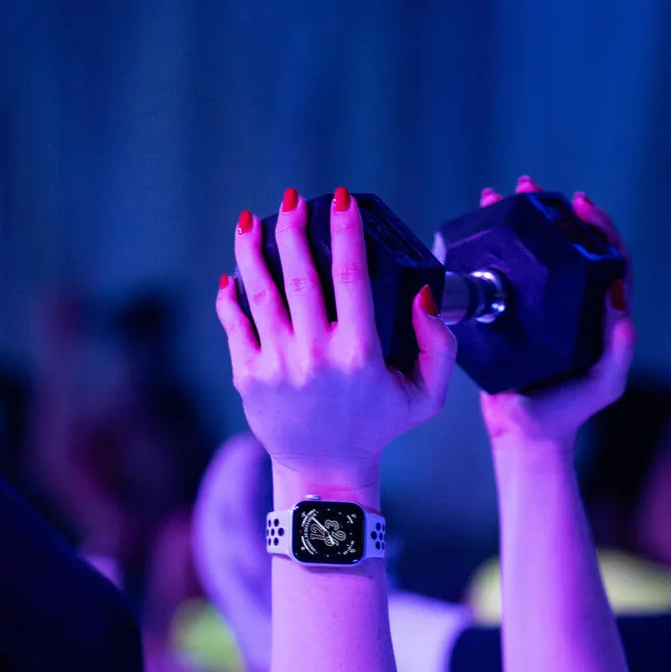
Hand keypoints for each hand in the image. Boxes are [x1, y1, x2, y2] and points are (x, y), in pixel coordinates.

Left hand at [216, 189, 454, 493]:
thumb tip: (422, 296)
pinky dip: (231, 294)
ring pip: (260, 291)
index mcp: (359, 355)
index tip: (340, 199)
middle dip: (294, 228)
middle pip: (300, 274)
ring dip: (252, 250)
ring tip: (252, 223)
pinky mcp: (249, 377)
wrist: (325, 472)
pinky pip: (235, 323)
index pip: (350, 277)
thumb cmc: (377, 426)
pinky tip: (235, 273)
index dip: (345, 231)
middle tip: (292, 201)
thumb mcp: (425, 396)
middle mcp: (315, 357)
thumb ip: (438, 347)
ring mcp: (277, 366)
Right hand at [478, 180, 634, 450]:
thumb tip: (620, 302)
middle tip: (531, 186)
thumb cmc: (568, 411)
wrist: (524, 432)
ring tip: (502, 193)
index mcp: (600, 312)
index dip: (598, 226)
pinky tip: (479, 223)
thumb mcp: (603, 385)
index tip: (580, 205)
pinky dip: (493, 244)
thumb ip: (618, 350)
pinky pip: (505, 272)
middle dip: (551, 210)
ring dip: (520, 218)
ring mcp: (541, 306)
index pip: (608, 257)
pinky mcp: (511, 313)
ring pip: (535, 252)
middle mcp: (573, 303)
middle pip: (567, 244)